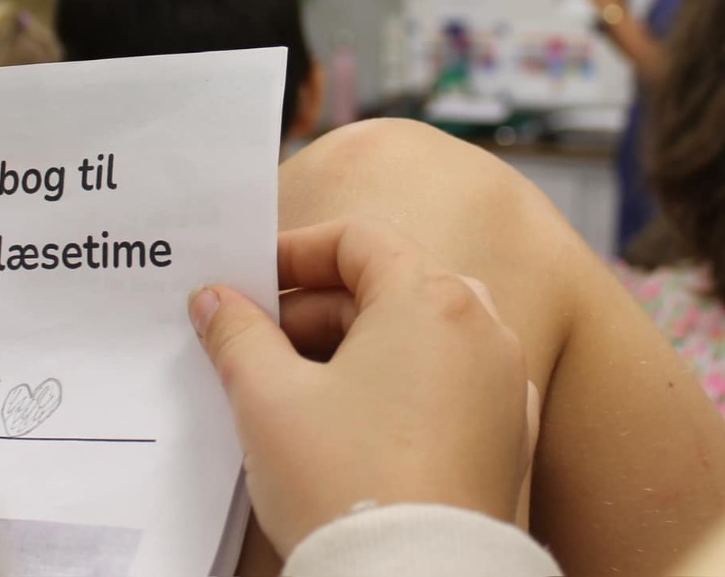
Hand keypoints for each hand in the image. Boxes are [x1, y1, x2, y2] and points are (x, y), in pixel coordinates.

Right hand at [189, 221, 536, 559]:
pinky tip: (352, 425)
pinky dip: (400, 388)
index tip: (249, 282)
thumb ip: (237, 334)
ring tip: (296, 389)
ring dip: (356, 348)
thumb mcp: (267, 399)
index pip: (360, 238)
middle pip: (390, 285)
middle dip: (316, 309)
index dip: (295, 253)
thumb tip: (215, 300)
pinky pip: (448, 387)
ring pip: (420, 337)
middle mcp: (484, 330)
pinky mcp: (509, 439)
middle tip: (256, 343)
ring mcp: (504, 386)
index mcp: (432, 299)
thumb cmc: (348, 486)